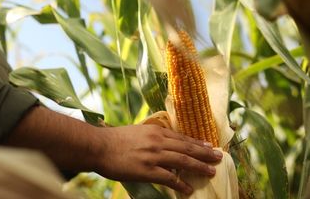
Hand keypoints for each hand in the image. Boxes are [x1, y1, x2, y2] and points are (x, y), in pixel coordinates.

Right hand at [94, 124, 222, 194]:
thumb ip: (152, 135)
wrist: (99, 146)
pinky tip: (188, 188)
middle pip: (187, 148)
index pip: (182, 137)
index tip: (209, 145)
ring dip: (199, 167)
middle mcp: (158, 141)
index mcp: (155, 131)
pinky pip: (169, 178)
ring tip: (211, 171)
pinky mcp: (147, 170)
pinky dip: (180, 184)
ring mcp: (154, 156)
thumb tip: (164, 141)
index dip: (197, 143)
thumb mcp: (137, 131)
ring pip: (183, 161)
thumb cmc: (116, 139)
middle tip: (219, 156)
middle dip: (205, 153)